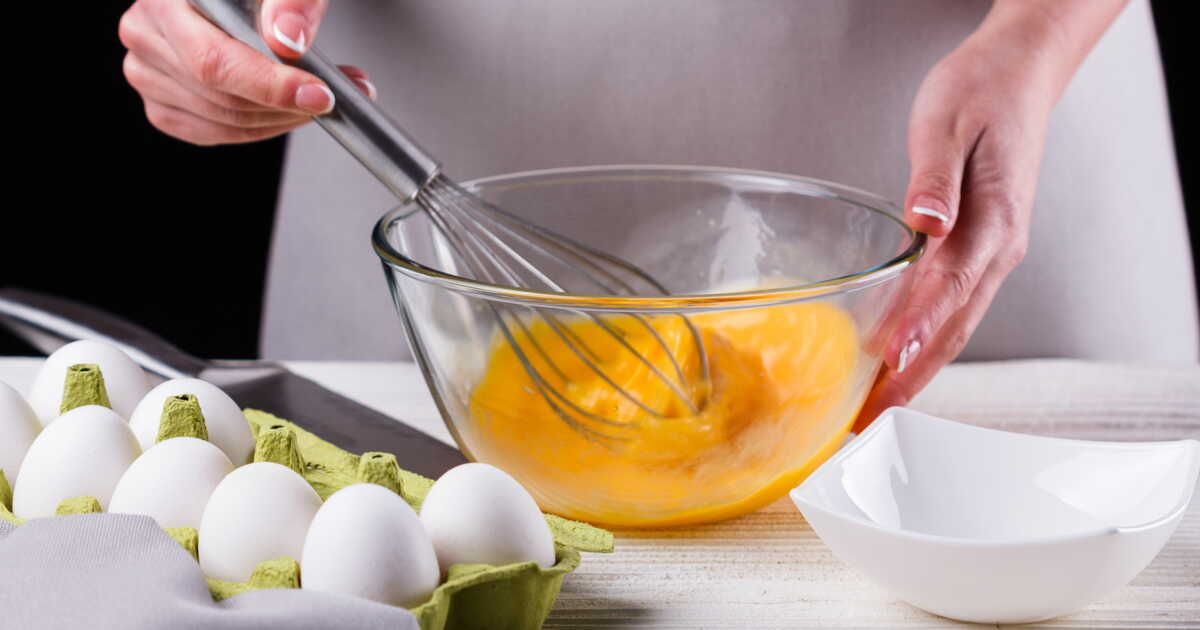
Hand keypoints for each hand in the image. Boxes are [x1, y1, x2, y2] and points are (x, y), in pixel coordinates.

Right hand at [119, 0, 374, 144]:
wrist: (234, 0)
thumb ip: (293, 1)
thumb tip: (287, 38)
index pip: (214, 61)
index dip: (271, 85)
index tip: (319, 94)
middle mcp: (145, 33)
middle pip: (222, 97)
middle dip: (289, 104)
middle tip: (335, 96)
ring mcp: (147, 73)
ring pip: (225, 120)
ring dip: (284, 118)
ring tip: (322, 97)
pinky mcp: (163, 104)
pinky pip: (217, 133)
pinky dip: (263, 127)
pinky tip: (290, 109)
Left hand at [856, 0, 1126, 428]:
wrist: (1016, 76)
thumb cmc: (979, 94)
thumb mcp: (946, 124)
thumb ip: (934, 178)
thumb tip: (926, 223)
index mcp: (993, 219)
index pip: (952, 284)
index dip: (920, 328)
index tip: (890, 364)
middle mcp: (999, 247)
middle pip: (956, 326)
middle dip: (913, 376)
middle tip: (871, 418)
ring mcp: (994, 253)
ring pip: (957, 325)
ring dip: (918, 368)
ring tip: (878, 407)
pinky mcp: (981, 250)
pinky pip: (955, 307)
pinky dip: (927, 340)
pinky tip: (898, 358)